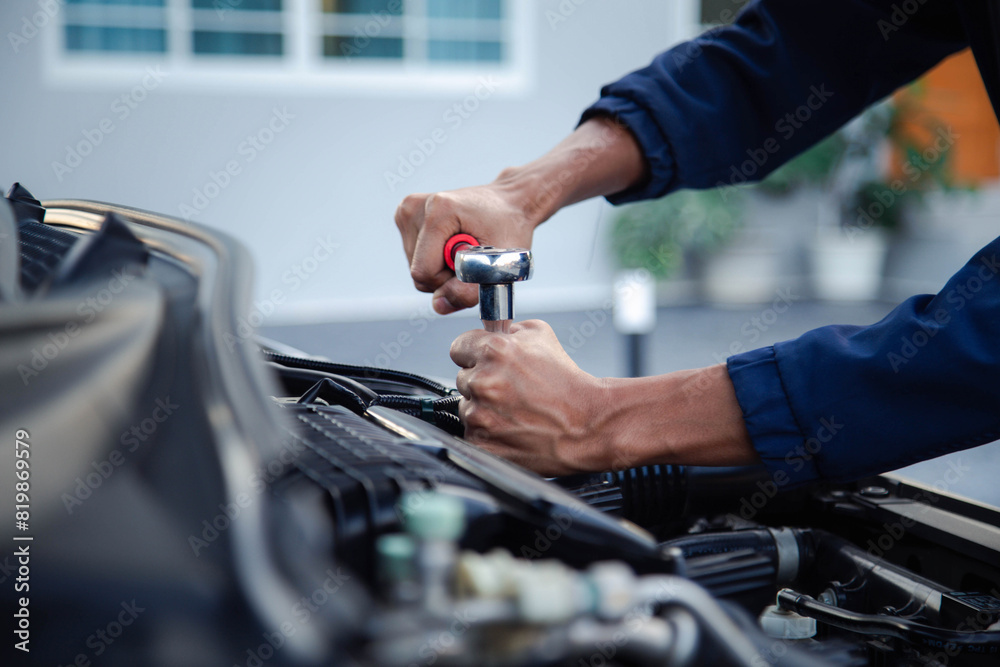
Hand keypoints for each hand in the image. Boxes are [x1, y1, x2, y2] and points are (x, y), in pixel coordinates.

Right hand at [395, 183, 535, 314]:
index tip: (473, 266)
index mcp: (439, 211)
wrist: (509, 201)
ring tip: (466, 249)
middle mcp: (416, 207)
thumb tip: (438, 305)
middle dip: (446, 276)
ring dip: (442, 268)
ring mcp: (409, 211)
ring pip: (416, 267)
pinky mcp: (407, 216)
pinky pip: (416, 257)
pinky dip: (436, 259)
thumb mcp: (499, 264)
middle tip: (472, 259)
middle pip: (418, 272)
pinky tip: (454, 244)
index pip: (423, 272)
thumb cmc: (509, 227)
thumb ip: (469, 290)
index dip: (449, 281)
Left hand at [450, 320, 609, 475]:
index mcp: (493, 351)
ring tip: (515, 410)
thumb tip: (489, 329)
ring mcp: (480, 416)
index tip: (481, 360)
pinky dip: (488, 432)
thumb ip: (508, 328)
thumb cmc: (567, 383)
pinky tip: (512, 427)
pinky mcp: (481, 442)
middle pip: (462, 378)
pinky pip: (472, 433)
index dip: (472, 353)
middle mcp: (483, 382)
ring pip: (467, 407)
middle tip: (509, 389)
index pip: (458, 347)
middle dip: (482, 382)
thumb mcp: (541, 335)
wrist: (587, 423)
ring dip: (484, 408)